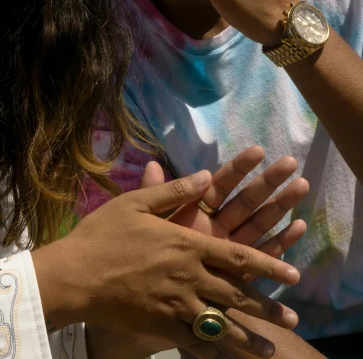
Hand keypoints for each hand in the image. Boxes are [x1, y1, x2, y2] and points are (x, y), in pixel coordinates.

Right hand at [33, 171, 300, 357]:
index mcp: (186, 244)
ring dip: (249, 337)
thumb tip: (207, 174)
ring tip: (271, 349)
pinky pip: (195, 342)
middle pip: (237, 296)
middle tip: (292, 319)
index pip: (238, 256)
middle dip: (268, 308)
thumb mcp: (136, 203)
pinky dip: (215, 351)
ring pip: (222, 325)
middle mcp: (188, 277)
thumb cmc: (103, 234)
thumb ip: (174, 190)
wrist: (74, 276)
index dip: (268, 265)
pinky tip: (227, 356)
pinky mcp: (161, 326)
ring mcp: (175, 305)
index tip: (292, 273)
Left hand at [148, 145, 307, 271]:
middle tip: (290, 162)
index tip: (258, 149)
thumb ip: (154, 195)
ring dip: (281, 206)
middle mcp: (217, 227)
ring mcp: (230, 249)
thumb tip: (151, 163)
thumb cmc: (145, 255)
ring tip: (301, 186)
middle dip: (269, 181)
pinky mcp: (238, 274)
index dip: (239, 167)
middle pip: (247, 200)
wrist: (147, 297)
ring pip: (260, 223)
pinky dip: (281, 242)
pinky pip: (263, 255)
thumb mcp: (147, 222)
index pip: (222, 184)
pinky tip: (298, 226)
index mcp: (197, 211)